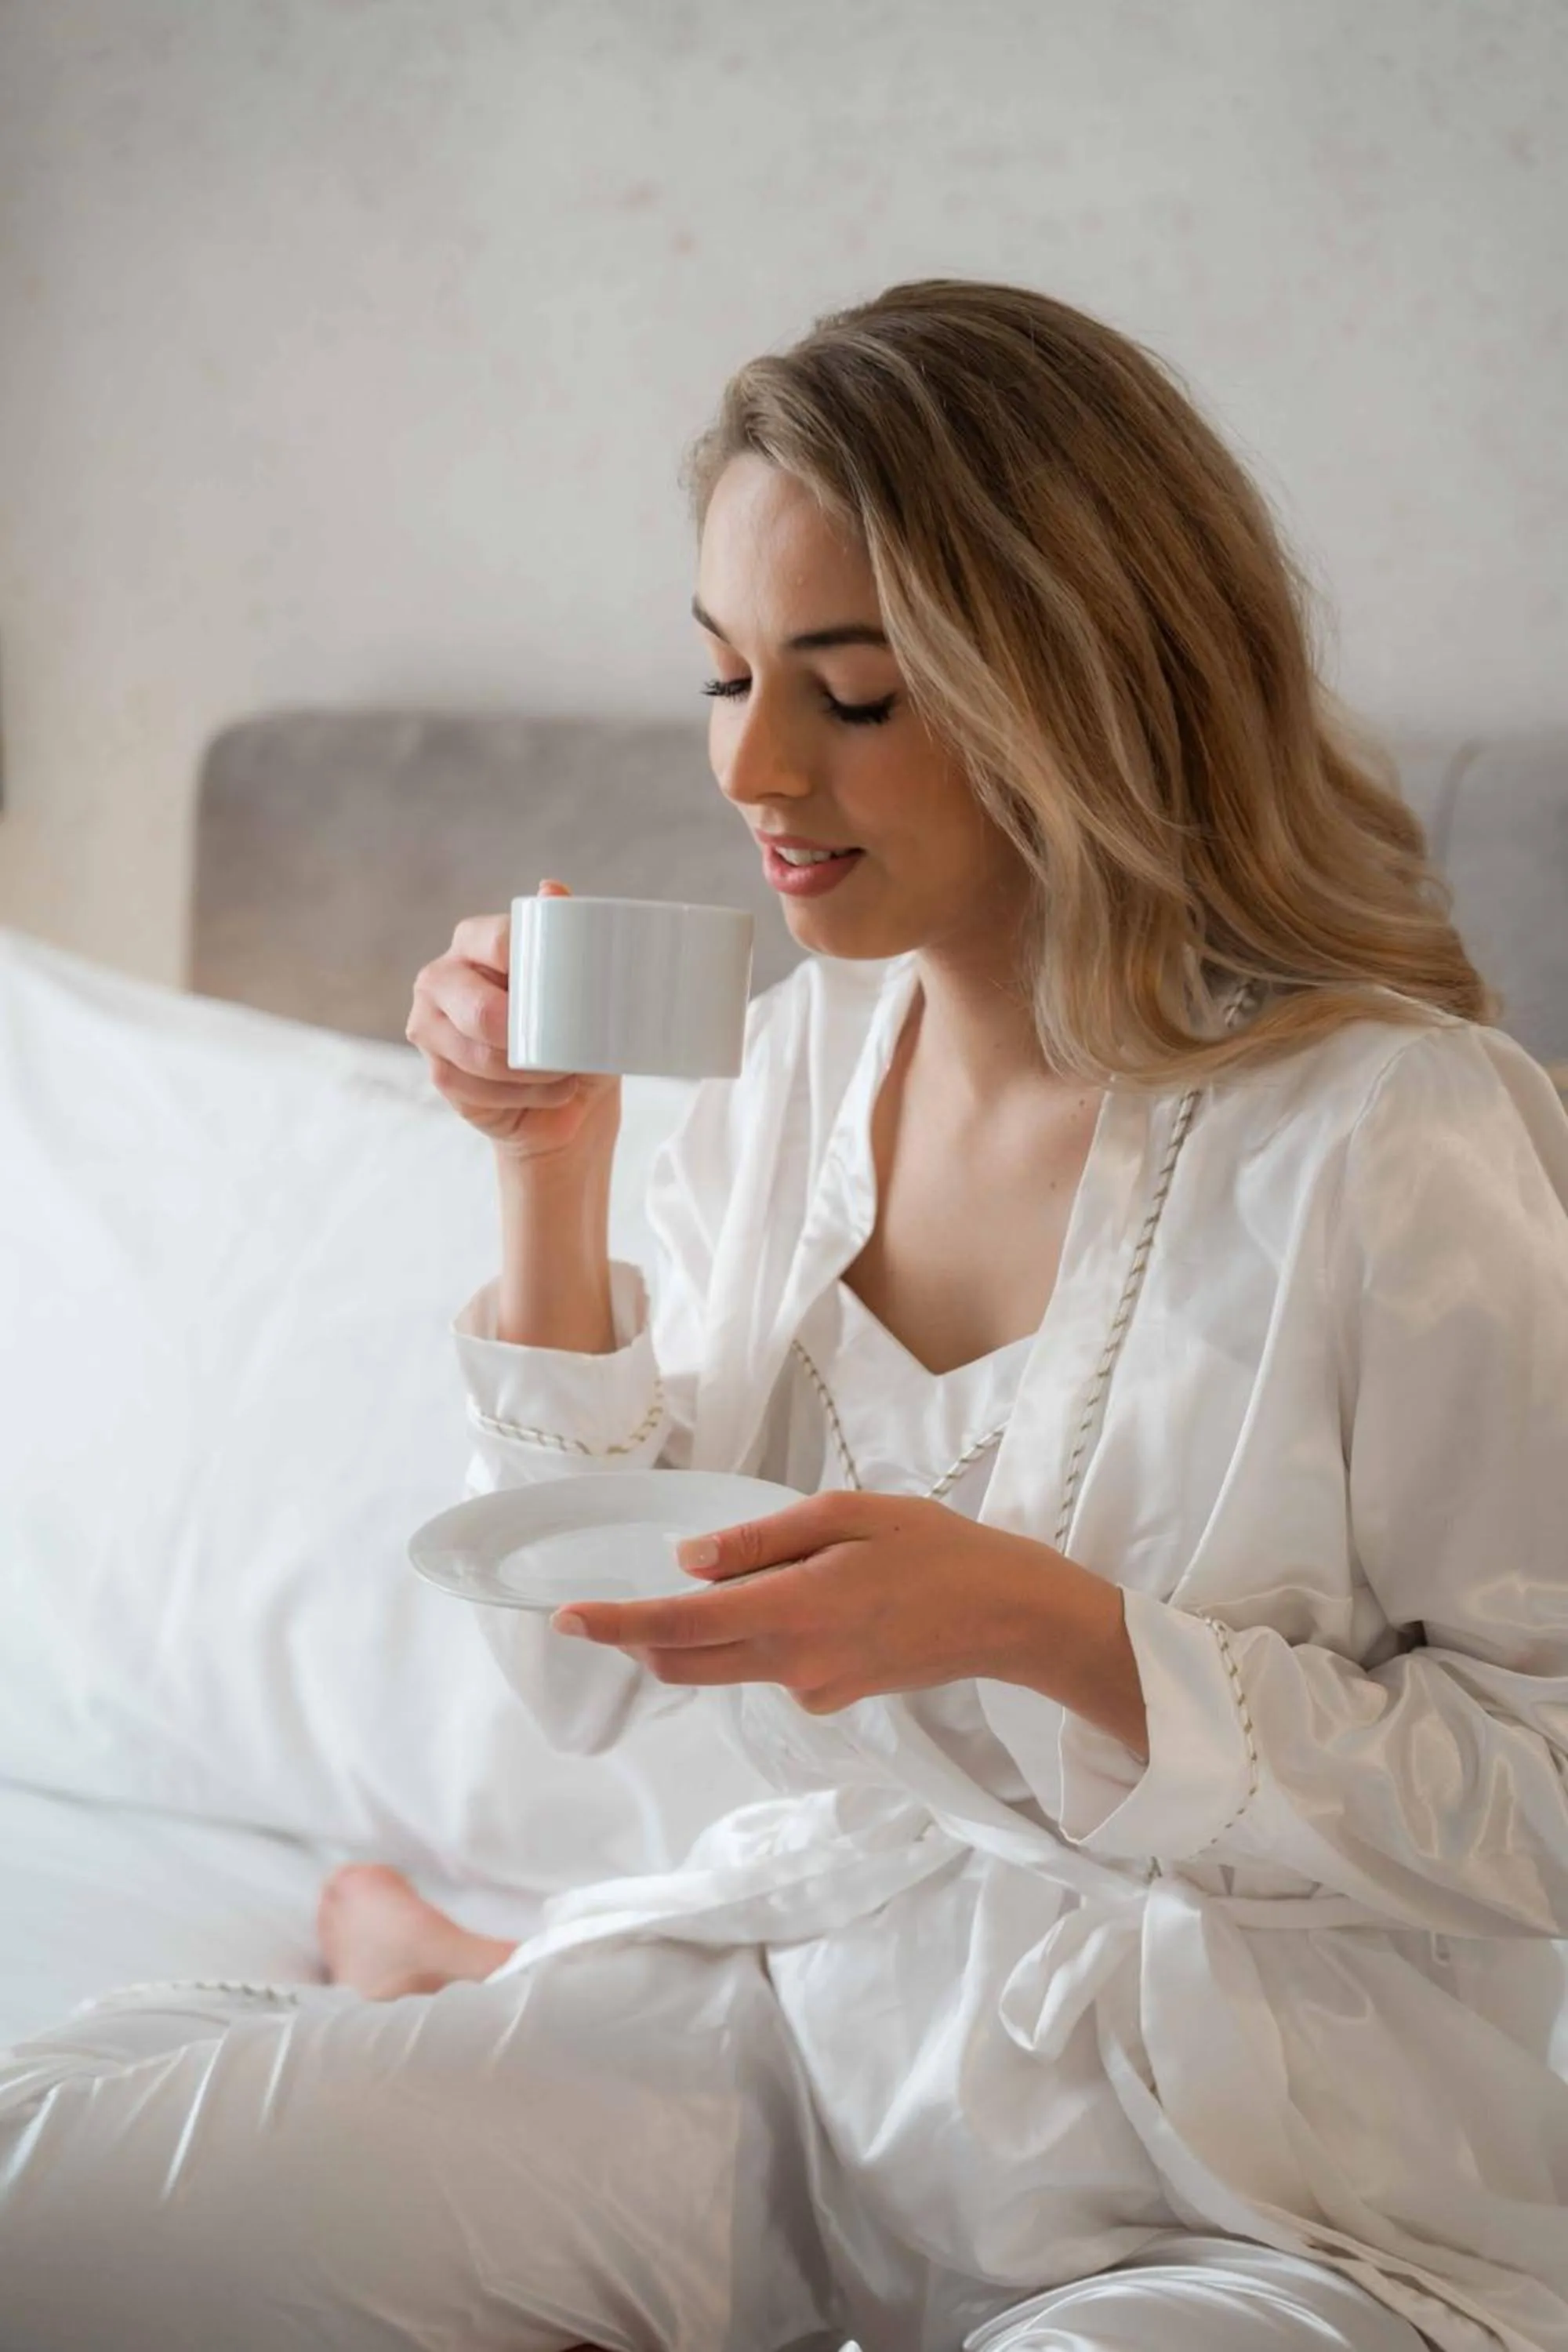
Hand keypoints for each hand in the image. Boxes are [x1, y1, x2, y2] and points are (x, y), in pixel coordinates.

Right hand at [406, 881, 621, 1163]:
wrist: (574, 1097)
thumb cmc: (580, 1031)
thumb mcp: (588, 986)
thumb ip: (570, 934)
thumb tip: (551, 888)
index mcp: (475, 940)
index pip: (498, 943)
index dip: (532, 970)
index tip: (567, 996)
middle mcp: (441, 977)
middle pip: (481, 1009)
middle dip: (528, 1039)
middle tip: (568, 1056)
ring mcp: (429, 1025)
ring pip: (478, 1056)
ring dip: (530, 1076)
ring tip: (563, 1077)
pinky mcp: (437, 1072)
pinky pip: (473, 1089)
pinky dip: (518, 1098)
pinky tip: (541, 1094)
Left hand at [549, 1490, 1073, 1714]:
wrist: (1008, 1617)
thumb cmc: (935, 1550)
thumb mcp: (848, 1516)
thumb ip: (760, 1541)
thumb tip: (686, 1561)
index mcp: (792, 1611)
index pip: (678, 1628)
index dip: (615, 1626)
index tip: (565, 1619)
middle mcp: (792, 1665)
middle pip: (684, 1665)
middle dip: (643, 1637)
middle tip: (633, 1593)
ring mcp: (811, 1691)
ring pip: (726, 1664)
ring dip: (713, 1626)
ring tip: (782, 1568)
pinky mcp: (830, 1701)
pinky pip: (770, 1666)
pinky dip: (764, 1632)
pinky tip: (820, 1595)